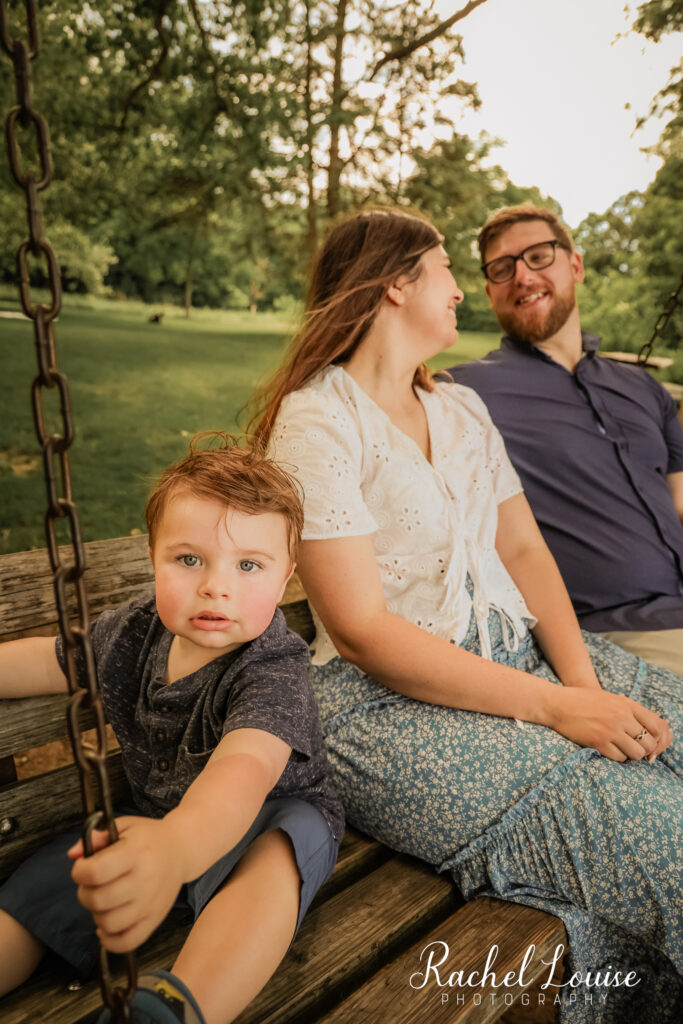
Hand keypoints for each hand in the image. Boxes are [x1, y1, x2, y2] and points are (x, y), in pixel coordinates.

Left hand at [69, 816, 183, 952]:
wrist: (181, 849)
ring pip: (109, 923)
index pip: (96, 872)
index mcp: (136, 852)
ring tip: (103, 900)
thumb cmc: (148, 838)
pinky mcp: (155, 919)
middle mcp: (145, 879)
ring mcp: (151, 903)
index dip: (80, 871)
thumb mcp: (124, 827)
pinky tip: (106, 925)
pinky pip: (127, 942)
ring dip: (96, 914)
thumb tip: (74, 854)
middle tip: (91, 884)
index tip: (83, 867)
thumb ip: (97, 837)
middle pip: (99, 900)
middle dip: (85, 893)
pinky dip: (110, 940)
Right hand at [548, 687, 672, 762]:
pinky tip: (609, 749)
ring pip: (636, 754)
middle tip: (634, 748)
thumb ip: (630, 711)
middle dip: (644, 749)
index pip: (657, 725)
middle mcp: (621, 717)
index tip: (649, 742)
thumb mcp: (611, 698)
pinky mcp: (598, 742)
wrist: (557, 704)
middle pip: (648, 743)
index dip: (657, 738)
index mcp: (626, 704)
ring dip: (631, 754)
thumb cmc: (583, 701)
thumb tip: (648, 732)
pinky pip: (619, 758)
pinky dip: (617, 757)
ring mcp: (610, 730)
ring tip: (621, 749)